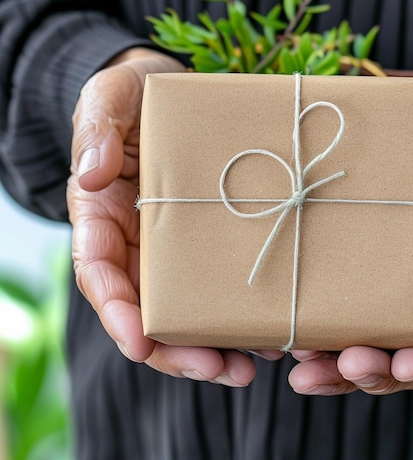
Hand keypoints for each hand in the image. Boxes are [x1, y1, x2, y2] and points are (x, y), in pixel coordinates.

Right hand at [68, 47, 281, 384]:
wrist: (172, 89)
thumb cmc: (133, 93)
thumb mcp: (108, 99)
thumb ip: (97, 132)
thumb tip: (91, 177)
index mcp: (104, 215)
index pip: (101, 272)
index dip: (117, 312)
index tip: (140, 343)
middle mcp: (139, 239)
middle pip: (149, 308)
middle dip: (177, 348)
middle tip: (219, 370)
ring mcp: (177, 242)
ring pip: (189, 306)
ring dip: (217, 341)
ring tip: (254, 364)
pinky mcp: (213, 234)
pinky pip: (224, 278)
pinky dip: (243, 307)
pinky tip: (275, 326)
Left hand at [288, 81, 412, 394]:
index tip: (406, 367)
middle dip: (380, 368)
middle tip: (340, 369)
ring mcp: (405, 265)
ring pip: (379, 331)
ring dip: (342, 360)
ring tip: (304, 370)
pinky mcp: (373, 248)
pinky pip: (352, 295)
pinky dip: (327, 321)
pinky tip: (294, 332)